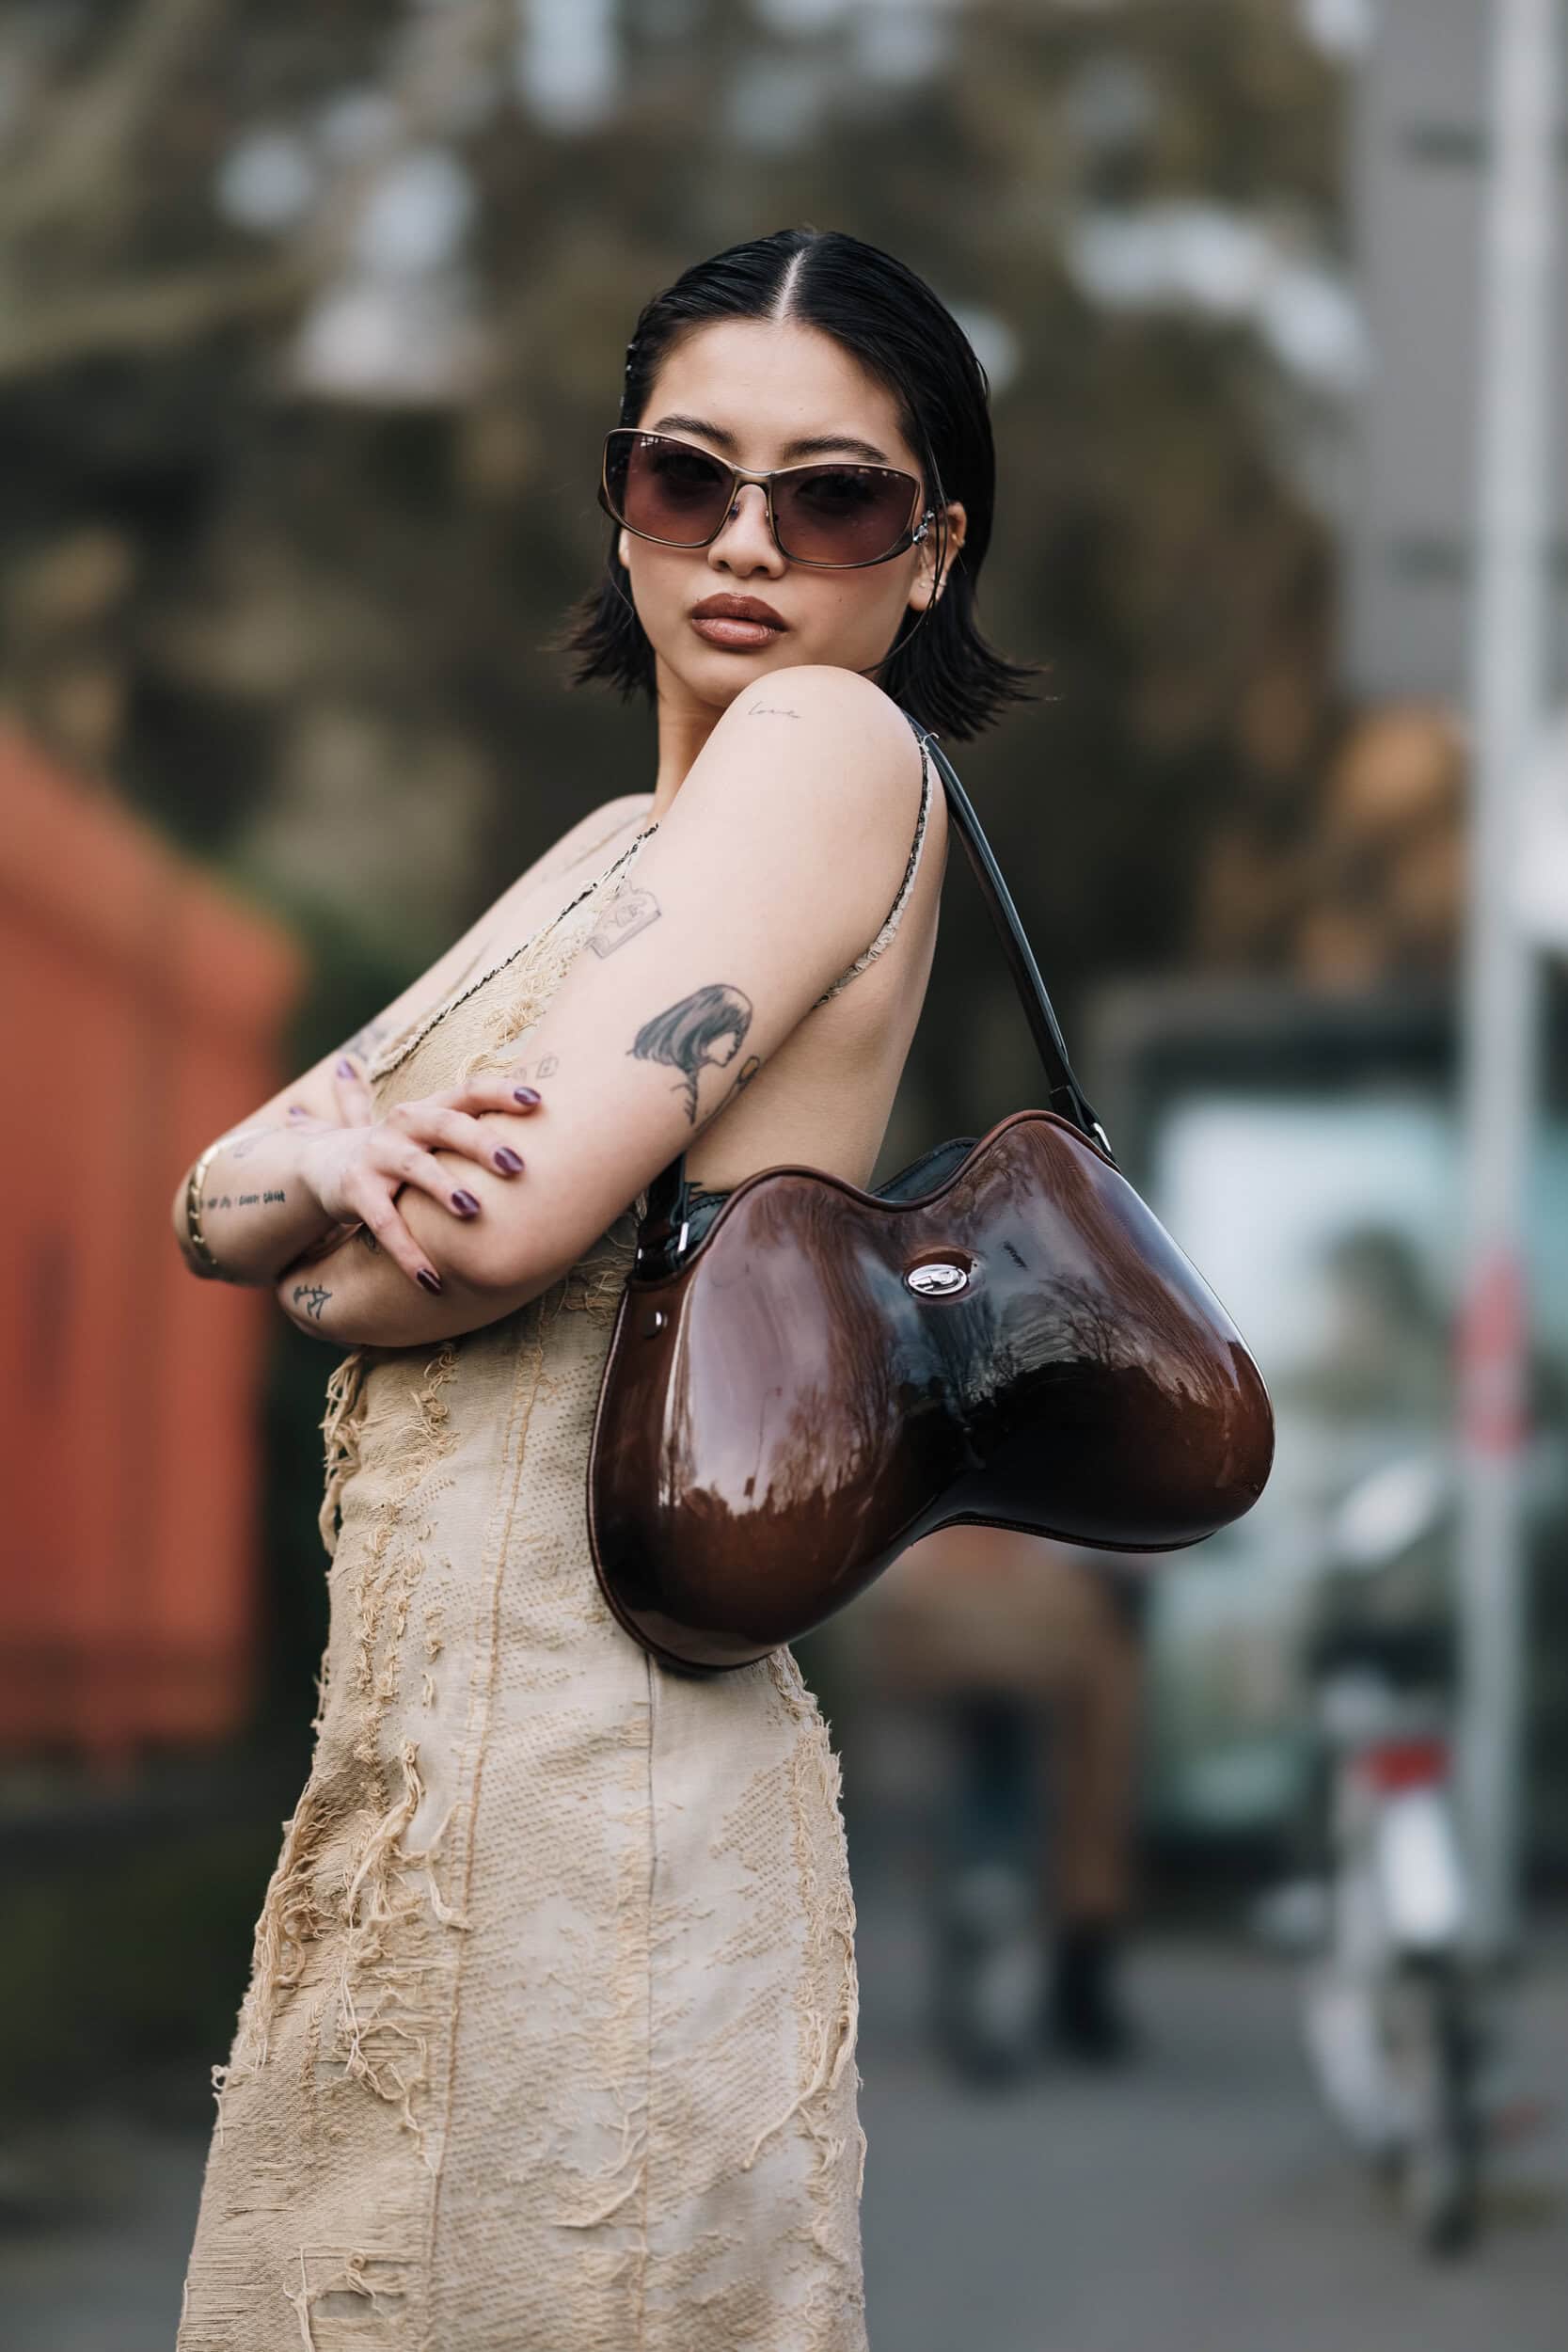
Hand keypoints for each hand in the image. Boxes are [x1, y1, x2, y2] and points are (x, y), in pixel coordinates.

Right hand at [290, 1063, 544, 1290]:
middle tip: (516, 1165)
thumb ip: (473, 1127)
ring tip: (472, 1210)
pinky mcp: (356, 1192)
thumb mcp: (430, 1134)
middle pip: (445, 1125)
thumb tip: (543, 1117)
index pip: (468, 1091)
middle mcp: (402, 1125)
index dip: (501, 1092)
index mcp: (428, 1108)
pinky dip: (409, 1252)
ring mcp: (377, 1156)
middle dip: (480, 1143)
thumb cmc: (402, 1152)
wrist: (326, 1166)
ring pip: (415, 1167)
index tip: (538, 1103)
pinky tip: (433, 1280)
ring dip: (443, 1187)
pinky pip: (385, 1224)